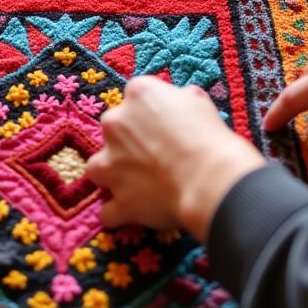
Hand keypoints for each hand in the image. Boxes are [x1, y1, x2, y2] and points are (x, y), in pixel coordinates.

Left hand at [85, 76, 265, 242]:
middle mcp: (116, 123)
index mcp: (138, 94)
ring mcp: (111, 162)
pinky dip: (117, 213)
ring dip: (112, 174)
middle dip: (129, 141)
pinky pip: (108, 211)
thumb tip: (179, 101)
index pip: (135, 96)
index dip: (150, 112)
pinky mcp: (118, 198)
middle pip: (113, 129)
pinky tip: (131, 212)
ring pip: (97, 167)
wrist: (210, 178)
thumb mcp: (198, 101)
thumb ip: (179, 99)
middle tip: (154, 154)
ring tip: (133, 183)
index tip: (164, 125)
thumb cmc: (208, 137)